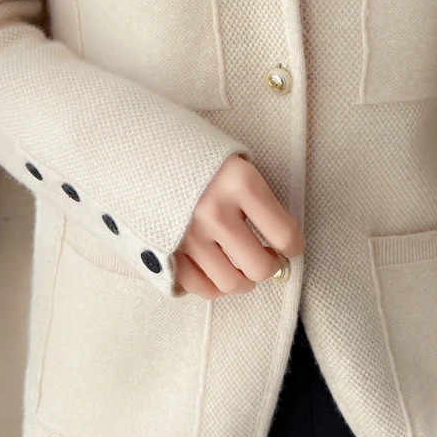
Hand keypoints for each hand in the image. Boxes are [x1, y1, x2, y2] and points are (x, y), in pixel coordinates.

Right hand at [172, 153, 304, 298]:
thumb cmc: (199, 156)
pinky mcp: (166, 250)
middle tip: (268, 257)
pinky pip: (200, 287)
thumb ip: (257, 199)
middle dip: (270, 266)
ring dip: (244, 279)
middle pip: (259, 267)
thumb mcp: (236, 162)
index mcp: (239, 182)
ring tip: (242, 265)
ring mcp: (188, 235)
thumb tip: (280, 243)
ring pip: (231, 283)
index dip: (294, 245)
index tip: (291, 246)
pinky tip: (218, 269)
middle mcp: (214, 211)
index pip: (283, 234)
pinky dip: (215, 285)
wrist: (143, 148)